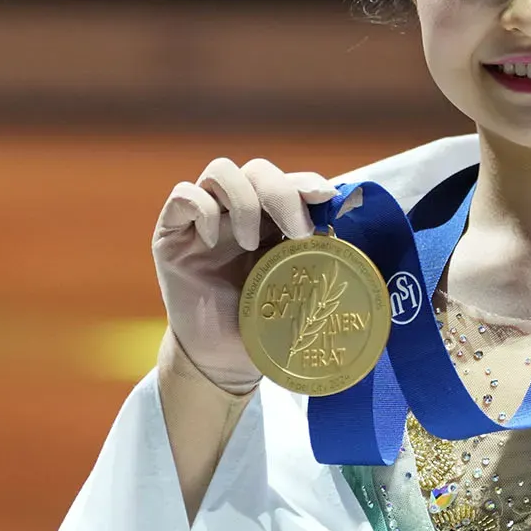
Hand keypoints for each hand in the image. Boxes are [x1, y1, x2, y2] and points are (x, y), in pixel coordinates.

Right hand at [154, 158, 338, 394]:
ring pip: (221, 171)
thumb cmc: (265, 326)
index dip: (307, 182)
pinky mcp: (172, 232)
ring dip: (243, 201)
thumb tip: (359, 236)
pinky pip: (183, 195)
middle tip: (298, 232)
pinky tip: (213, 241)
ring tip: (251, 243)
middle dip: (282, 192)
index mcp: (272, 220)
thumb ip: (320, 259)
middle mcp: (238, 211)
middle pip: (258, 170)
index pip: (289, 182)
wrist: (224, 360)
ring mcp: (204, 219)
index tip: (328, 197)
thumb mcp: (299, 290)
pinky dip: (202, 209)